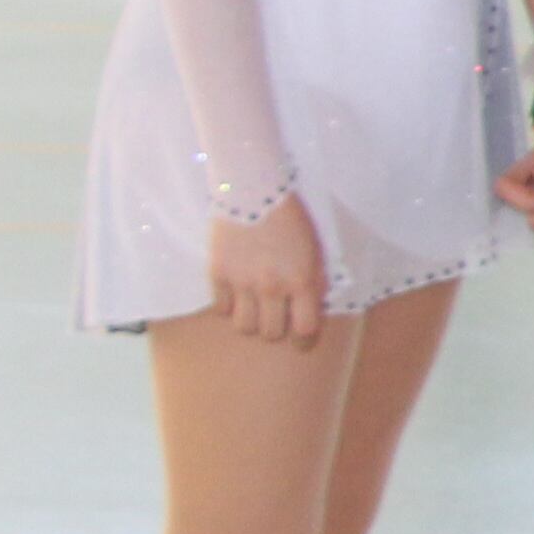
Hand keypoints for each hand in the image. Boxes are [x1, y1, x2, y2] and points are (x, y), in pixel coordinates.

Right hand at [207, 197, 326, 344]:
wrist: (253, 190)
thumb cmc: (291, 220)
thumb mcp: (316, 251)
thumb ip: (315, 283)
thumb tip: (311, 311)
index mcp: (302, 280)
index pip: (305, 330)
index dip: (304, 343)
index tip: (301, 343)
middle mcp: (272, 286)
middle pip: (272, 333)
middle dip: (277, 331)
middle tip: (276, 319)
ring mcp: (242, 281)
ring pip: (244, 327)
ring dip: (252, 323)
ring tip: (255, 309)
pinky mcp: (218, 273)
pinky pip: (221, 309)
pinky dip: (230, 307)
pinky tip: (237, 295)